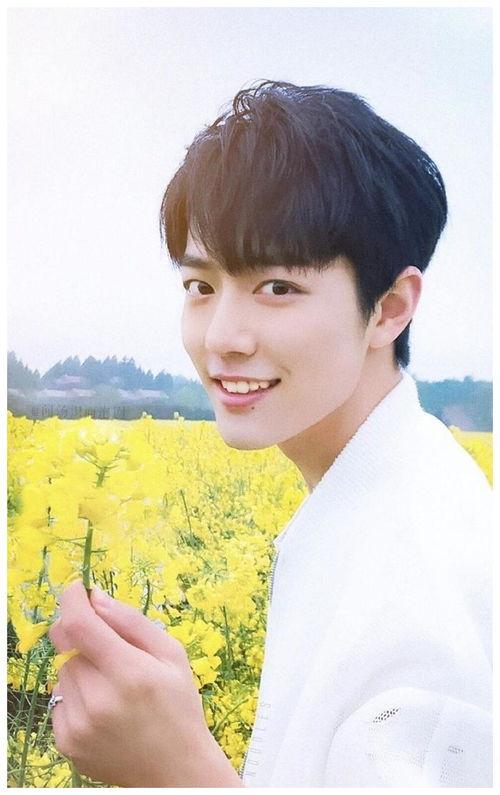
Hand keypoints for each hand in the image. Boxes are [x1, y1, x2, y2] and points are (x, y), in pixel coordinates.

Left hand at [48, 581, 243, 786]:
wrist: (176, 769)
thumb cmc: (178, 705)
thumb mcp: (171, 654)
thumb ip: (131, 622)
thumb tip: (95, 597)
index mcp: (129, 673)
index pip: (79, 625)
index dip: (72, 600)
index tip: (76, 588)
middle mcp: (98, 700)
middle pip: (69, 647)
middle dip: (85, 639)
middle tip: (111, 651)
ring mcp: (79, 725)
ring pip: (63, 672)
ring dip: (82, 669)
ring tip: (113, 687)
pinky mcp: (66, 743)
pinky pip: (59, 699)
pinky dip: (76, 696)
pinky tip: (103, 709)